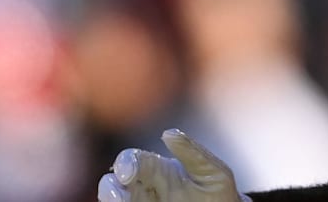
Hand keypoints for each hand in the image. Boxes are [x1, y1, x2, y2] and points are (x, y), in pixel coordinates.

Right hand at [98, 128, 249, 201]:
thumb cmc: (217, 192)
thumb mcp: (213, 172)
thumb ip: (193, 153)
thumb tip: (168, 134)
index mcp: (158, 169)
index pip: (134, 161)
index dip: (126, 163)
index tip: (126, 171)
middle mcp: (145, 188)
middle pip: (115, 183)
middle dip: (110, 186)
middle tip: (116, 190)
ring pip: (117, 200)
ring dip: (112, 199)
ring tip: (117, 201)